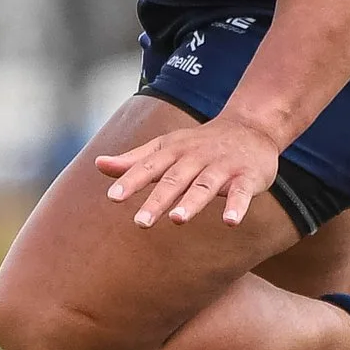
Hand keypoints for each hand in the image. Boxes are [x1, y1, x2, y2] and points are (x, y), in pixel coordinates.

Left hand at [97, 111, 282, 226]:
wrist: (251, 126)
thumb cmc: (201, 143)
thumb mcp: (166, 147)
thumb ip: (134, 160)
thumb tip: (98, 164)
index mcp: (174, 151)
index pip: (149, 167)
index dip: (132, 181)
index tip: (114, 197)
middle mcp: (196, 158)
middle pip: (174, 180)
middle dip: (157, 201)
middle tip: (140, 223)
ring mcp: (222, 167)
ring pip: (204, 185)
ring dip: (192, 202)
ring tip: (178, 220)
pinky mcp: (247, 177)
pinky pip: (241, 193)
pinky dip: (237, 206)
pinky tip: (231, 222)